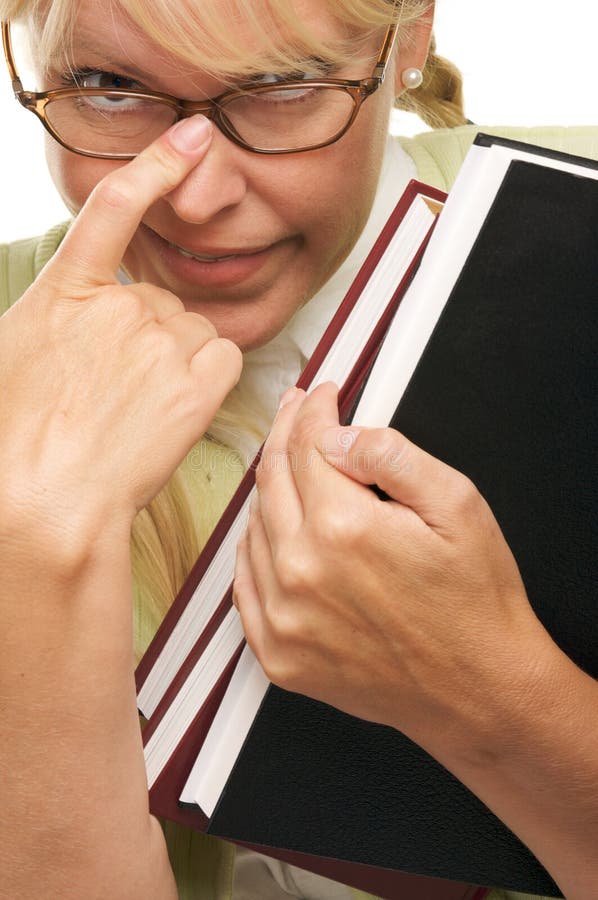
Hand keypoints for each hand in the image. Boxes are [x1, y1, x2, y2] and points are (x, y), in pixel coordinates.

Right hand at [0, 116, 240, 560]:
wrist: (47, 497)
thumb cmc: (22, 434)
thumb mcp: (21, 351)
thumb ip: (65, 316)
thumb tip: (92, 316)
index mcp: (66, 293)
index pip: (115, 209)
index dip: (157, 165)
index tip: (192, 135)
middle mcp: (120, 308)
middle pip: (162, 304)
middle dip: (150, 338)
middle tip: (119, 390)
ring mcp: (163, 343)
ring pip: (196, 333)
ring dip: (181, 361)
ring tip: (140, 409)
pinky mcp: (199, 382)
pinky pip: (226, 357)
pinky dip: (210, 378)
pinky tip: (176, 408)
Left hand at [234, 383, 554, 755]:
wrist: (477, 690)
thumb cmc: (474, 603)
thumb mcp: (457, 506)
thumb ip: (392, 457)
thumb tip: (340, 435)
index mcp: (343, 529)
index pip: (306, 446)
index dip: (312, 410)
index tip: (321, 395)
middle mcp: (301, 572)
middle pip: (272, 480)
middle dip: (285, 435)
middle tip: (297, 411)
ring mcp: (283, 618)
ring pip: (253, 527)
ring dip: (269, 489)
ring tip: (291, 466)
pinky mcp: (279, 654)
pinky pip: (244, 584)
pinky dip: (254, 547)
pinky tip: (272, 530)